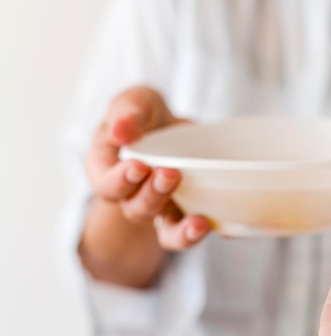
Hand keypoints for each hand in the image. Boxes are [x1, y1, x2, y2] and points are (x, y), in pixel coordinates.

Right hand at [80, 86, 211, 287]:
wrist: (176, 128)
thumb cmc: (146, 116)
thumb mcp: (136, 102)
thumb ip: (127, 112)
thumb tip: (120, 132)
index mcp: (108, 169)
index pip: (106, 184)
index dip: (119, 181)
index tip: (139, 166)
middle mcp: (132, 196)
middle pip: (136, 209)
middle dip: (152, 196)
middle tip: (171, 174)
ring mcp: (162, 210)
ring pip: (165, 233)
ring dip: (181, 231)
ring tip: (199, 223)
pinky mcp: (186, 216)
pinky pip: (194, 234)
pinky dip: (206, 233)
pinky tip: (221, 228)